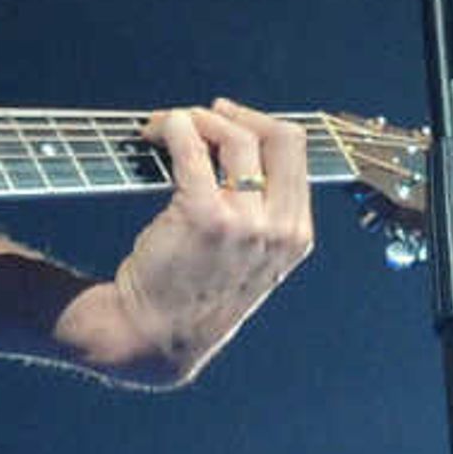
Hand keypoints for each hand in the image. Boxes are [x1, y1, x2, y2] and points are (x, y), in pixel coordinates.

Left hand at [80, 99, 315, 386]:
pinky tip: (156, 132)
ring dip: (197, 119)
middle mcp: (278, 228)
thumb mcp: (251, 261)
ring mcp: (244, 222)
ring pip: (235, 136)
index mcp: (296, 235)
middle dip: (236, 115)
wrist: (156, 339)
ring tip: (165, 127)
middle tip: (200, 117)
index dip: (260, 125)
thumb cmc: (194, 296)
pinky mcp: (204, 216)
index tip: (228, 122)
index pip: (296, 152)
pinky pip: (192, 150)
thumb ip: (260, 214)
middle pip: (278, 135)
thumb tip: (238, 146)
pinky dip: (173, 128)